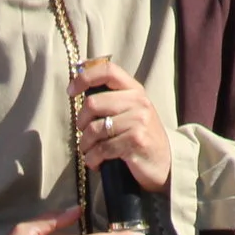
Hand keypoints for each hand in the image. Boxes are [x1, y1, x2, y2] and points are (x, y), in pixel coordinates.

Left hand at [73, 58, 170, 190]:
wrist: (164, 163)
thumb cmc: (139, 137)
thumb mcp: (131, 111)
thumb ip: (111, 98)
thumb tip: (78, 86)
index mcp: (135, 90)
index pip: (108, 71)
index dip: (84, 77)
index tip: (71, 91)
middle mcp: (138, 102)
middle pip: (93, 103)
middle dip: (81, 122)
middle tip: (84, 133)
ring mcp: (139, 121)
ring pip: (94, 129)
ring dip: (85, 144)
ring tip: (90, 151)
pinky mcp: (136, 142)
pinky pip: (101, 149)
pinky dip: (92, 158)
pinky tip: (96, 162)